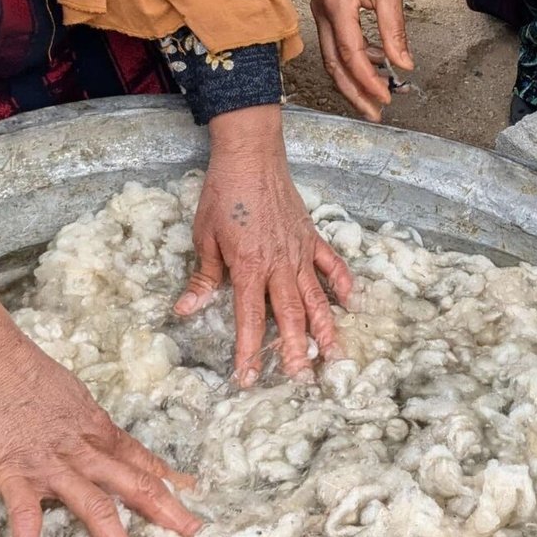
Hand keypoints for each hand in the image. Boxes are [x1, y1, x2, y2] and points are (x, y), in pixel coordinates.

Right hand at [0, 284, 199, 536]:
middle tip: (193, 533)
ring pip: (93, 504)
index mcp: (96, 429)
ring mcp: (52, 466)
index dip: (168, 479)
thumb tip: (97, 433)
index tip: (191, 496)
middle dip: (165, 509)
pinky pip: (25, 520)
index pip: (140, 458)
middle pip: (133, 482)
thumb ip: (86, 422)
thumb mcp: (70, 394)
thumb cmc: (24, 370)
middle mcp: (83, 450)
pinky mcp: (16, 476)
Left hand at [175, 103, 353, 383]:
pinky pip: (332, 264)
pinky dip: (343, 284)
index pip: (249, 320)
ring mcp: (300, 251)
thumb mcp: (204, 236)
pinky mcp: (311, 236)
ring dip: (325, 328)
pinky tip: (351, 303)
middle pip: (290, 316)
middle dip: (295, 351)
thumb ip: (204, 277)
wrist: (250, 156)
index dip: (249, 352)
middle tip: (302, 380)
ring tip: (334, 356)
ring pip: (316, 297)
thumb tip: (186, 310)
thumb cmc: (222, 194)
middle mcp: (278, 265)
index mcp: (248, 268)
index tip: (248, 378)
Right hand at [311, 0, 412, 118]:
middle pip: (334, 64)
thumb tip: (403, 66)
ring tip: (378, 98)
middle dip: (355, 92)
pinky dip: (355, 61)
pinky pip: (337, 45)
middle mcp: (321, 11)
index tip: (386, 99)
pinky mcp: (327, 12)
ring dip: (354, 80)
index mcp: (336, 5)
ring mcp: (321, 12)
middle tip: (376, 113)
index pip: (351, 54)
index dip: (368, 81)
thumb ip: (395, 31)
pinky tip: (376, 67)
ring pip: (333, 58)